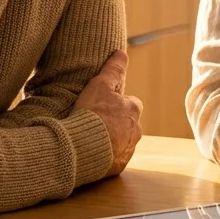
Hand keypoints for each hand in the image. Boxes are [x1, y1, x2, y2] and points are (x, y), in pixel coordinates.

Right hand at [72, 50, 142, 175]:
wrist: (82, 148)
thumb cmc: (92, 114)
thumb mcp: (100, 85)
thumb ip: (113, 69)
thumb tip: (121, 52)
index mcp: (134, 110)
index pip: (130, 103)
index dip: (115, 103)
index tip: (102, 106)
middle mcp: (137, 131)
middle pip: (127, 123)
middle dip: (115, 122)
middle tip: (94, 121)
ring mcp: (128, 149)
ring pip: (122, 140)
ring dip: (110, 139)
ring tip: (90, 136)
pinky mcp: (119, 165)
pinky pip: (114, 158)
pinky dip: (106, 155)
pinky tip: (91, 151)